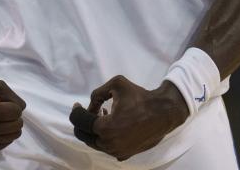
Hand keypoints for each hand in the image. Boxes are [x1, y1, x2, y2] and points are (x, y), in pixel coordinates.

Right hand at [0, 80, 25, 154]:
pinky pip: (8, 141)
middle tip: (1, 111)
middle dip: (13, 116)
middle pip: (18, 125)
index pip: (16, 112)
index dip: (12, 105)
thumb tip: (21, 110)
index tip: (2, 103)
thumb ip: (13, 96)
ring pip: (15, 135)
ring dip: (10, 125)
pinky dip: (4, 133)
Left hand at [69, 75, 189, 160]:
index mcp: (104, 128)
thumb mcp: (116, 84)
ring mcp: (116, 152)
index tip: (77, 104)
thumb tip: (90, 105)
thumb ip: (97, 93)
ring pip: (95, 142)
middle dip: (83, 121)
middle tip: (88, 110)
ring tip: (103, 115)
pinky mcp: (125, 155)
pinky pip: (107, 147)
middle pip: (83, 135)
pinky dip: (105, 137)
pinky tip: (112, 126)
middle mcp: (108, 144)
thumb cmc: (140, 97)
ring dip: (94, 129)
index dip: (76, 111)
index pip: (79, 122)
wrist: (163, 113)